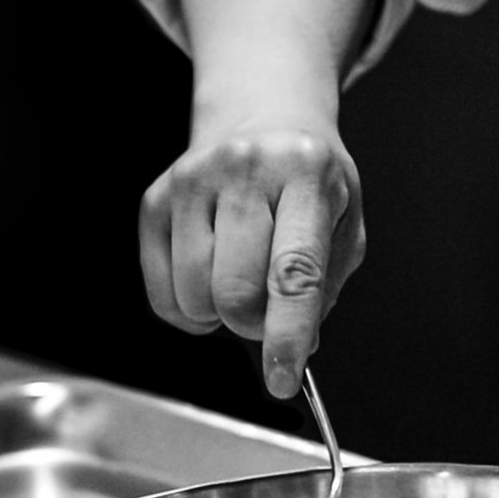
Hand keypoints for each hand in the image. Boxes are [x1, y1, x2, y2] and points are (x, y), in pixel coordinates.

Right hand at [138, 121, 364, 397]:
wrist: (262, 116)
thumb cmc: (308, 179)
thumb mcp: (343, 222)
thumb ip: (323, 287)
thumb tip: (294, 348)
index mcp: (305, 174)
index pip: (293, 273)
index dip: (286, 336)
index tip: (283, 381)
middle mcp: (244, 170)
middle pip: (235, 294)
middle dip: (255, 325)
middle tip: (270, 310)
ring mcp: (191, 181)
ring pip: (194, 298)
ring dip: (220, 315)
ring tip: (242, 282)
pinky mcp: (155, 199)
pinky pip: (162, 295)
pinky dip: (189, 310)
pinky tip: (211, 278)